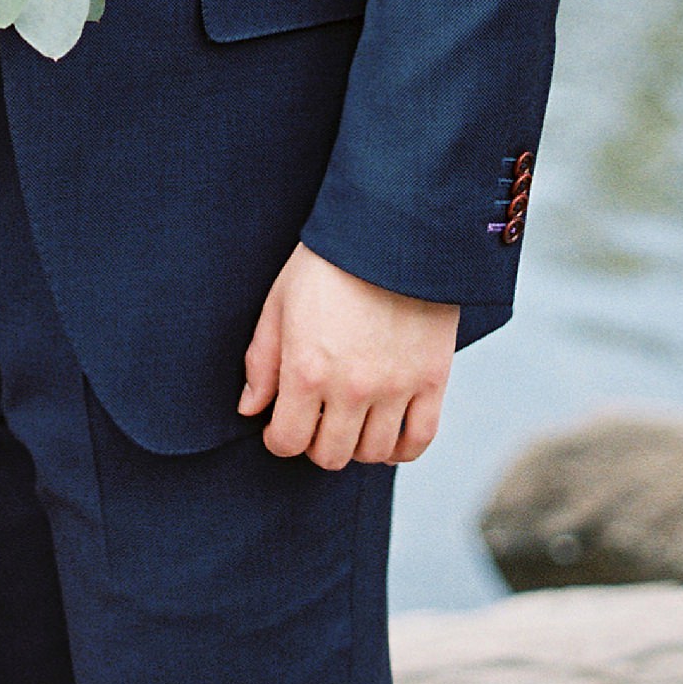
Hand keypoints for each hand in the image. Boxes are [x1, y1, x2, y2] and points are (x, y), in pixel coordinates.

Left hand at [239, 242, 456, 468]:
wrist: (390, 229)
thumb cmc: (328, 261)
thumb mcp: (280, 302)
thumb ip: (262, 361)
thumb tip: (250, 409)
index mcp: (307, 370)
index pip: (288, 441)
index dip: (277, 439)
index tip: (279, 426)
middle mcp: (351, 389)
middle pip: (330, 455)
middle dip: (314, 443)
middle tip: (315, 421)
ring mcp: (395, 388)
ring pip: (372, 453)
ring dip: (356, 444)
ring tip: (350, 420)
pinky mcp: (432, 380)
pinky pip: (419, 440)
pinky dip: (401, 448)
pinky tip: (387, 433)